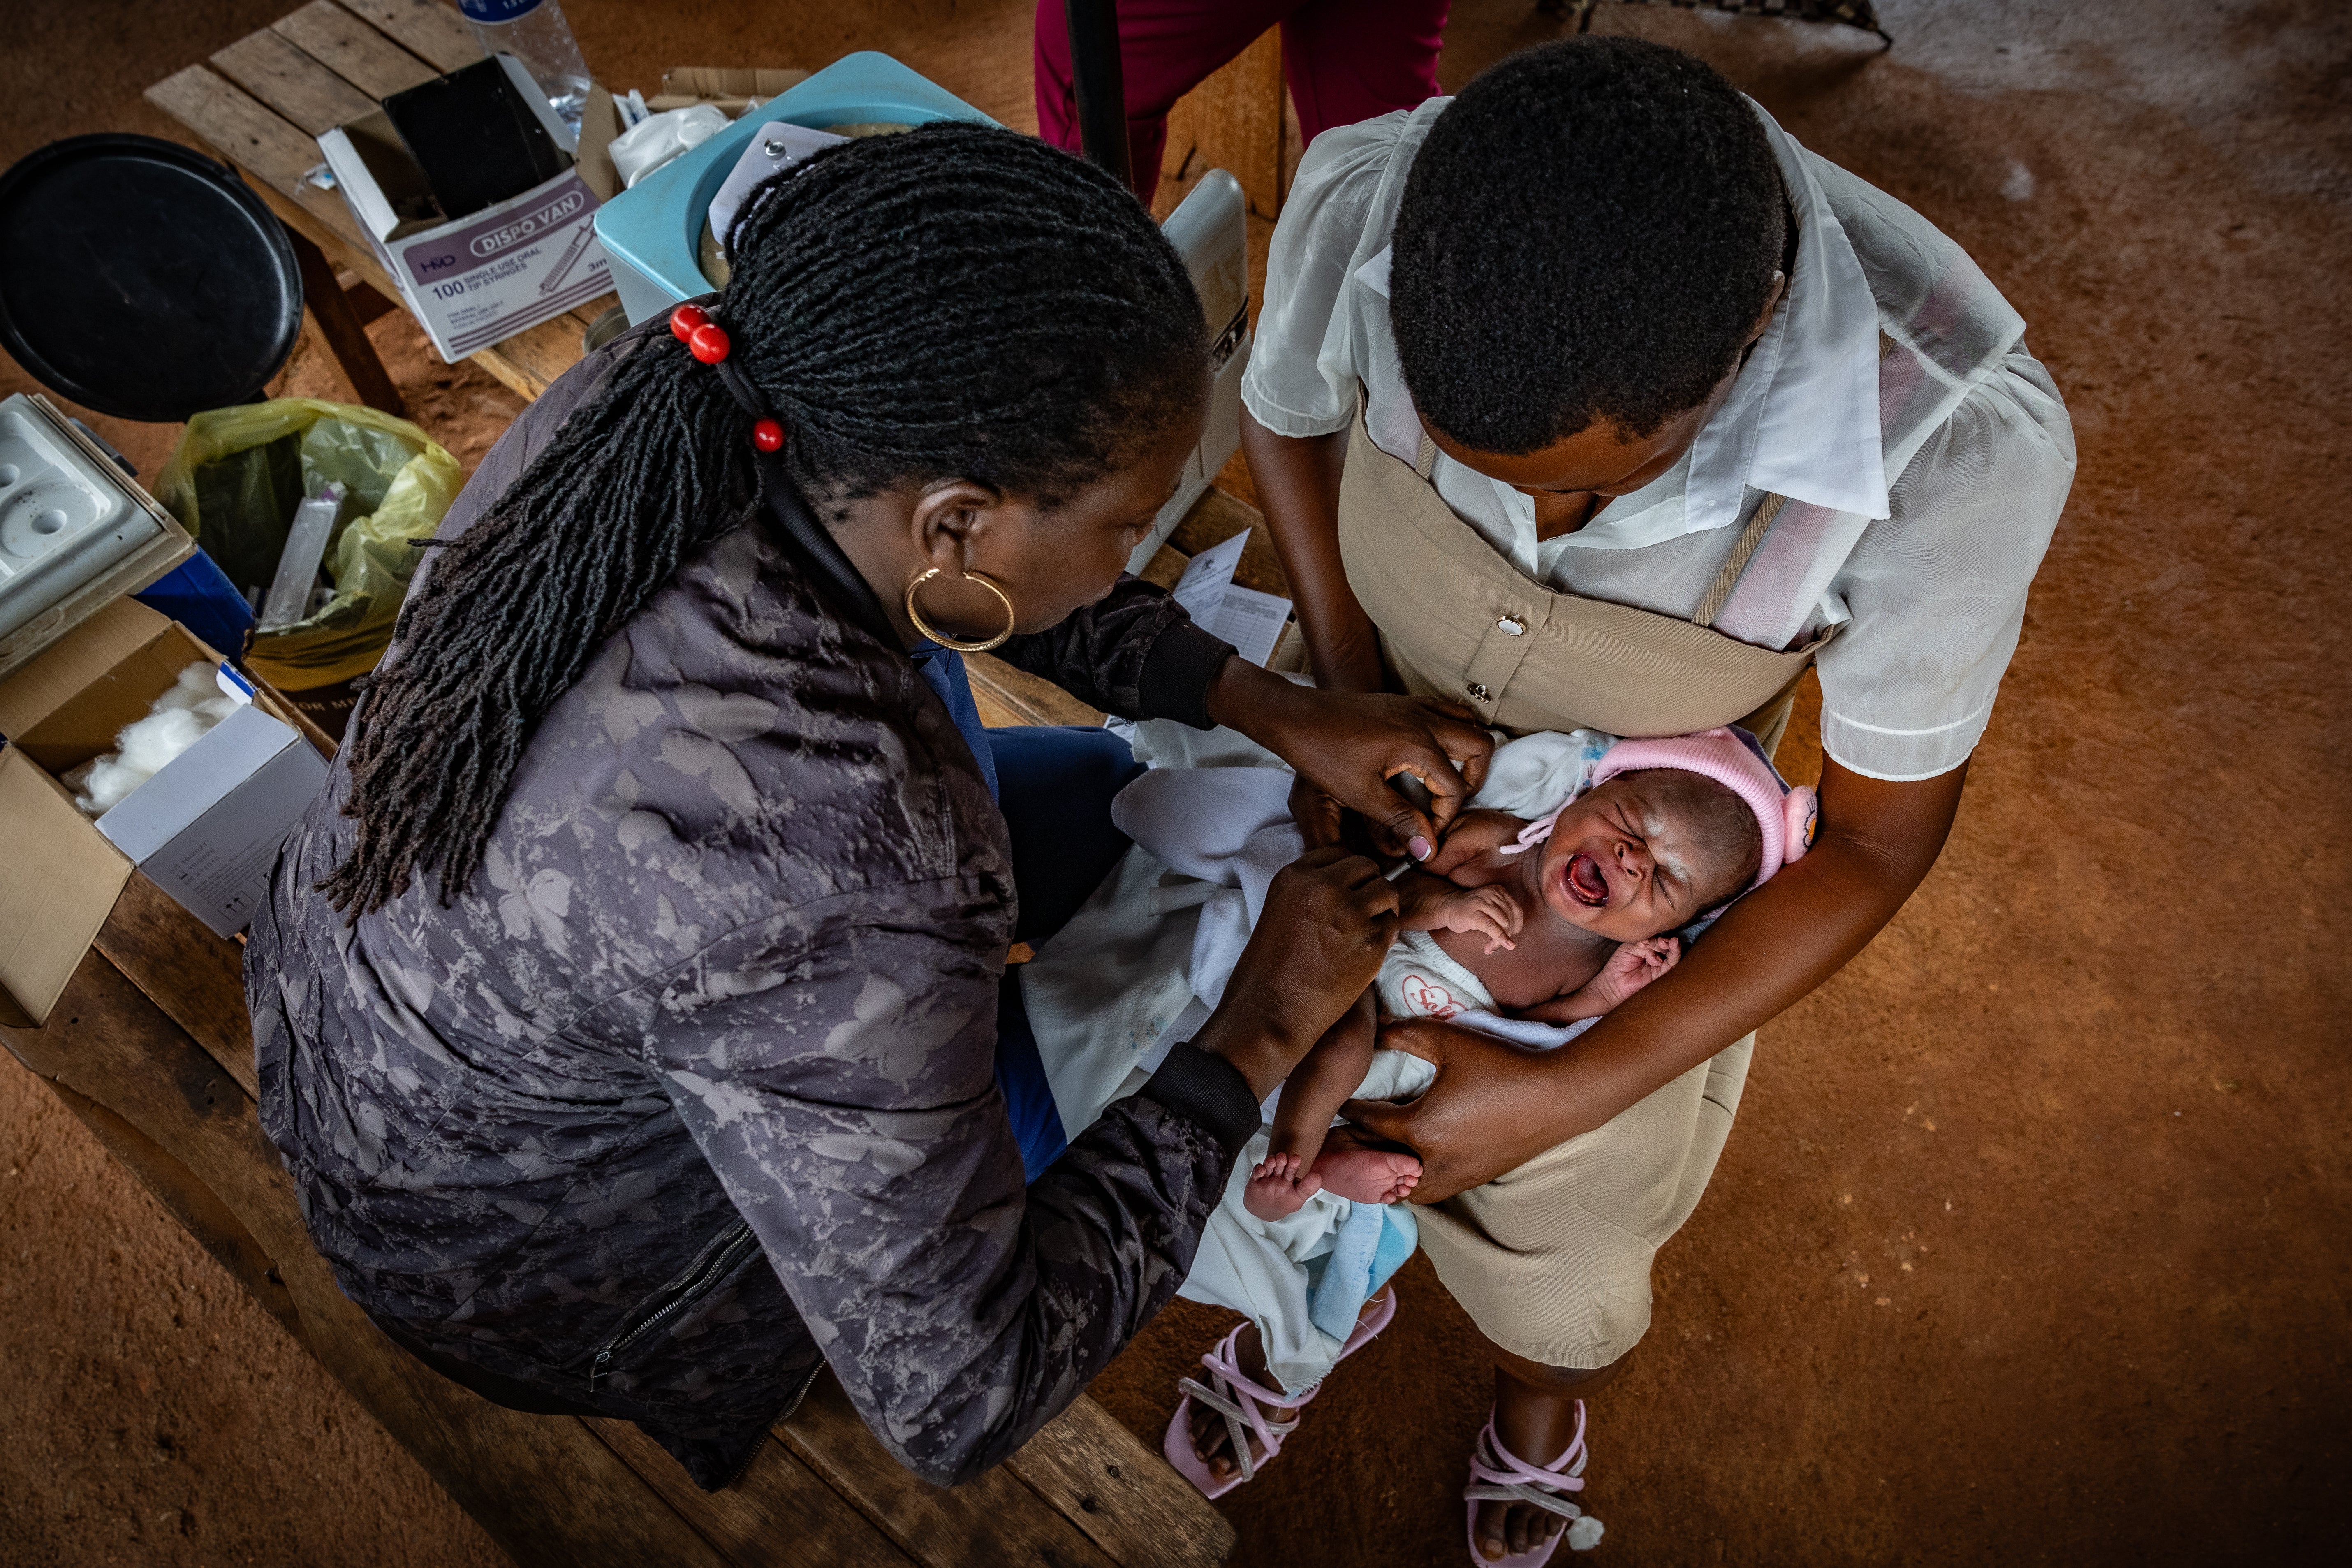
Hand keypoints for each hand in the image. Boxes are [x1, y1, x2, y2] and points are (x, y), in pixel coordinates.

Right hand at [1199, 846, 1399, 1099]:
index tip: (1341, 892)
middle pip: (1367, 867)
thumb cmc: (1269, 968)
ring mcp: (1351, 915)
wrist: (1270, 1012)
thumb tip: (1345, 881)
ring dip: (1381, 908)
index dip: (1344, 874)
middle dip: (1366, 886)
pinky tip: (1364, 951)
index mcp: (1296, 876)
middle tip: (1357, 912)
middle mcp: (1325, 888)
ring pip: (1387, 892)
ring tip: (1364, 930)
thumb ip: (1309, 889)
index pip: (1339, 853)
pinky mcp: (1371, 944)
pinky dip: (1384, 935)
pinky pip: (1392, 925)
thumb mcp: (1279, 909)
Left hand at [1207, 661, 1492, 859]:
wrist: (1295, 716)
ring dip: (1468, 750)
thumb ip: (1401, 820)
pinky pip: (1445, 710)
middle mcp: (1425, 720)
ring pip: (1467, 721)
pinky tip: (1430, 755)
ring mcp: (1415, 706)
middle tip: (1450, 803)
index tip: (1426, 835)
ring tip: (1447, 779)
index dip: (1446, 817)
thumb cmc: (1324, 753)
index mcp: (1419, 744)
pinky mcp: (1403, 702)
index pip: (1455, 787)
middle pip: (1480, 745)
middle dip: (1474, 779)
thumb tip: (1427, 849)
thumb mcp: (1362, 794)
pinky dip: (1451, 730)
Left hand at [1339, 1018, 1554, 1202]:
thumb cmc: (1501, 1066)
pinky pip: (1430, 1191)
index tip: (1334, 1104)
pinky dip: (1411, 1184)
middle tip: (1336, 1144)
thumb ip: (1405, 1033)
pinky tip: (1409, 1166)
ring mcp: (1456, 1176)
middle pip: (1378, 1166)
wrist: (1557, 1096)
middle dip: (1354, 1154)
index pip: (1368, 1123)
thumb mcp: (1449, 1040)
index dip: (1348, 1112)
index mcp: (1420, 1128)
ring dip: (1384, 1178)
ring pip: (1405, 1190)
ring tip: (1372, 1158)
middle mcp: (1433, 1161)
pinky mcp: (1474, 1179)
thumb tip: (1374, 1026)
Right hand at [1420, 884, 1523, 954]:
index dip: (1516, 927)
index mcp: (1499, 891)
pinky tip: (1492, 948)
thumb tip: (1511, 944)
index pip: (1517, 911)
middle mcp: (1492, 893)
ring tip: (1490, 947)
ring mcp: (1482, 902)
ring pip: (1503, 924)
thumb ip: (1503, 920)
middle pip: (1510, 919)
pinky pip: (1491, 927)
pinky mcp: (1473, 913)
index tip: (1508, 938)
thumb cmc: (1470, 911)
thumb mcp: (1490, 911)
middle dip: (1506, 936)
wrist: (1446, 906)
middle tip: (1495, 946)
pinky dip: (1498, 938)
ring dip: (1499, 940)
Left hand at [1582, 935, 1678, 1011]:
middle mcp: (1655, 956)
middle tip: (1662, 941)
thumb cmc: (1619, 964)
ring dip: (1673, 946)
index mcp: (1647, 948)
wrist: (1612, 983)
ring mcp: (1659, 966)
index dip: (1655, 938)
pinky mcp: (1660, 976)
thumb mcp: (1630, 948)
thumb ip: (1645, 945)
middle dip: (1666, 941)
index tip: (1645, 942)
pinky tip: (1674, 946)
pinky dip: (1675, 955)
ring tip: (1672, 941)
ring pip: (1672, 954)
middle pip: (1667, 946)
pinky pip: (1671, 965)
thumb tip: (1658, 954)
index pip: (1657, 939)